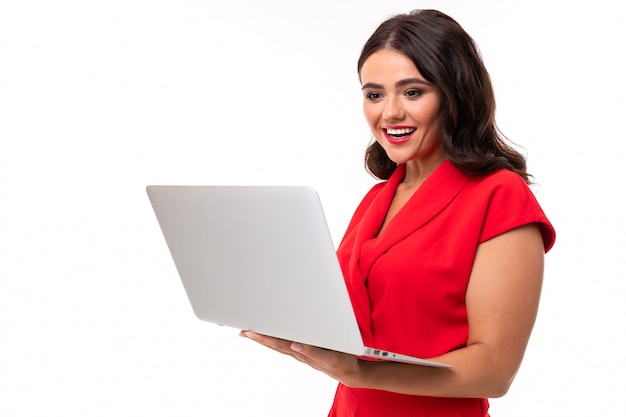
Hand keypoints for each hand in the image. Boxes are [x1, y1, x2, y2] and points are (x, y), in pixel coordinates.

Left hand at [239, 330, 362, 386]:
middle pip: (274, 344)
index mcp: (303, 352)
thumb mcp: (331, 357)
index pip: (278, 343)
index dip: (263, 337)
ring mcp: (302, 353)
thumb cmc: (342, 363)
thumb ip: (314, 352)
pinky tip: (273, 337)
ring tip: (253, 332)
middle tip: (243, 331)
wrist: (351, 372)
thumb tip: (296, 345)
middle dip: (258, 337)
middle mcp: (299, 353)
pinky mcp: (307, 351)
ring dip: (265, 338)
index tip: (250, 331)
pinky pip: (287, 345)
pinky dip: (276, 340)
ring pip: (279, 344)